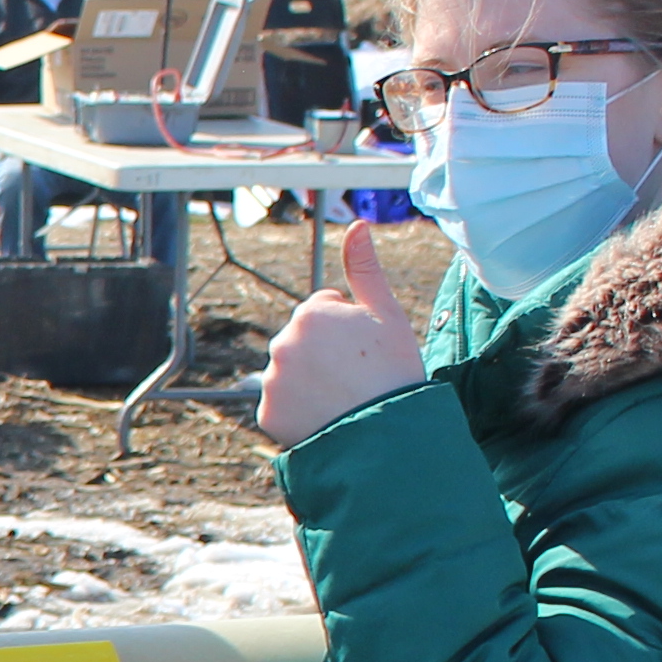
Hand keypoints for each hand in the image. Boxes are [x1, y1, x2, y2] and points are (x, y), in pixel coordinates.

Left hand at [259, 218, 428, 445]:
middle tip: (356, 377)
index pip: (323, 312)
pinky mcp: (267, 413)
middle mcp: (282, 342)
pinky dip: (299, 411)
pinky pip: (282, 406)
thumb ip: (365, 269)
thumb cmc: (394, 372)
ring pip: (291, 374)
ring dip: (310, 382)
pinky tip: (326, 417)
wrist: (388, 436)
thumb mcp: (387, 315)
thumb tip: (357, 225)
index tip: (366, 350)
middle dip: (325, 354)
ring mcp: (271, 379)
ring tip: (343, 399)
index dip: (350, 330)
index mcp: (310, 313)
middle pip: (303, 342)